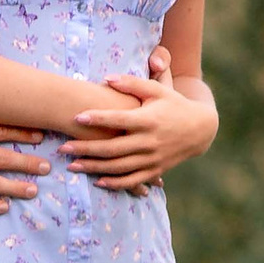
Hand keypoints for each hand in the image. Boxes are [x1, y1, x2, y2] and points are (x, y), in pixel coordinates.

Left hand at [68, 49, 216, 191]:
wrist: (200, 129)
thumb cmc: (174, 104)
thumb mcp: (158, 89)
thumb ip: (132, 83)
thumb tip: (106, 78)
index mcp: (148, 119)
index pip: (119, 119)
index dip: (98, 118)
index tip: (76, 117)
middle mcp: (150, 141)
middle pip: (113, 148)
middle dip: (86, 149)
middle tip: (63, 148)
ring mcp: (152, 158)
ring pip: (119, 167)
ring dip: (95, 168)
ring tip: (72, 166)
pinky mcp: (156, 170)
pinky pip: (133, 180)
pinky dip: (115, 183)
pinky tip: (97, 182)